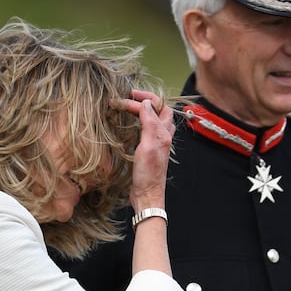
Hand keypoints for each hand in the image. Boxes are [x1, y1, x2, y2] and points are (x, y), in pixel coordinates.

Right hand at [120, 89, 172, 210]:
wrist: (147, 195)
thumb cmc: (148, 173)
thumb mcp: (148, 146)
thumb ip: (150, 124)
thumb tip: (147, 103)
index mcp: (164, 134)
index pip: (160, 106)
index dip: (145, 98)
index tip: (128, 95)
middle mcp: (163, 137)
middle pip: (159, 111)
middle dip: (145, 100)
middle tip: (126, 97)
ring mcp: (157, 144)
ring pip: (154, 120)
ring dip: (143, 110)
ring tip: (127, 106)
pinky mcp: (150, 150)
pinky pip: (147, 130)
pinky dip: (139, 121)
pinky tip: (129, 124)